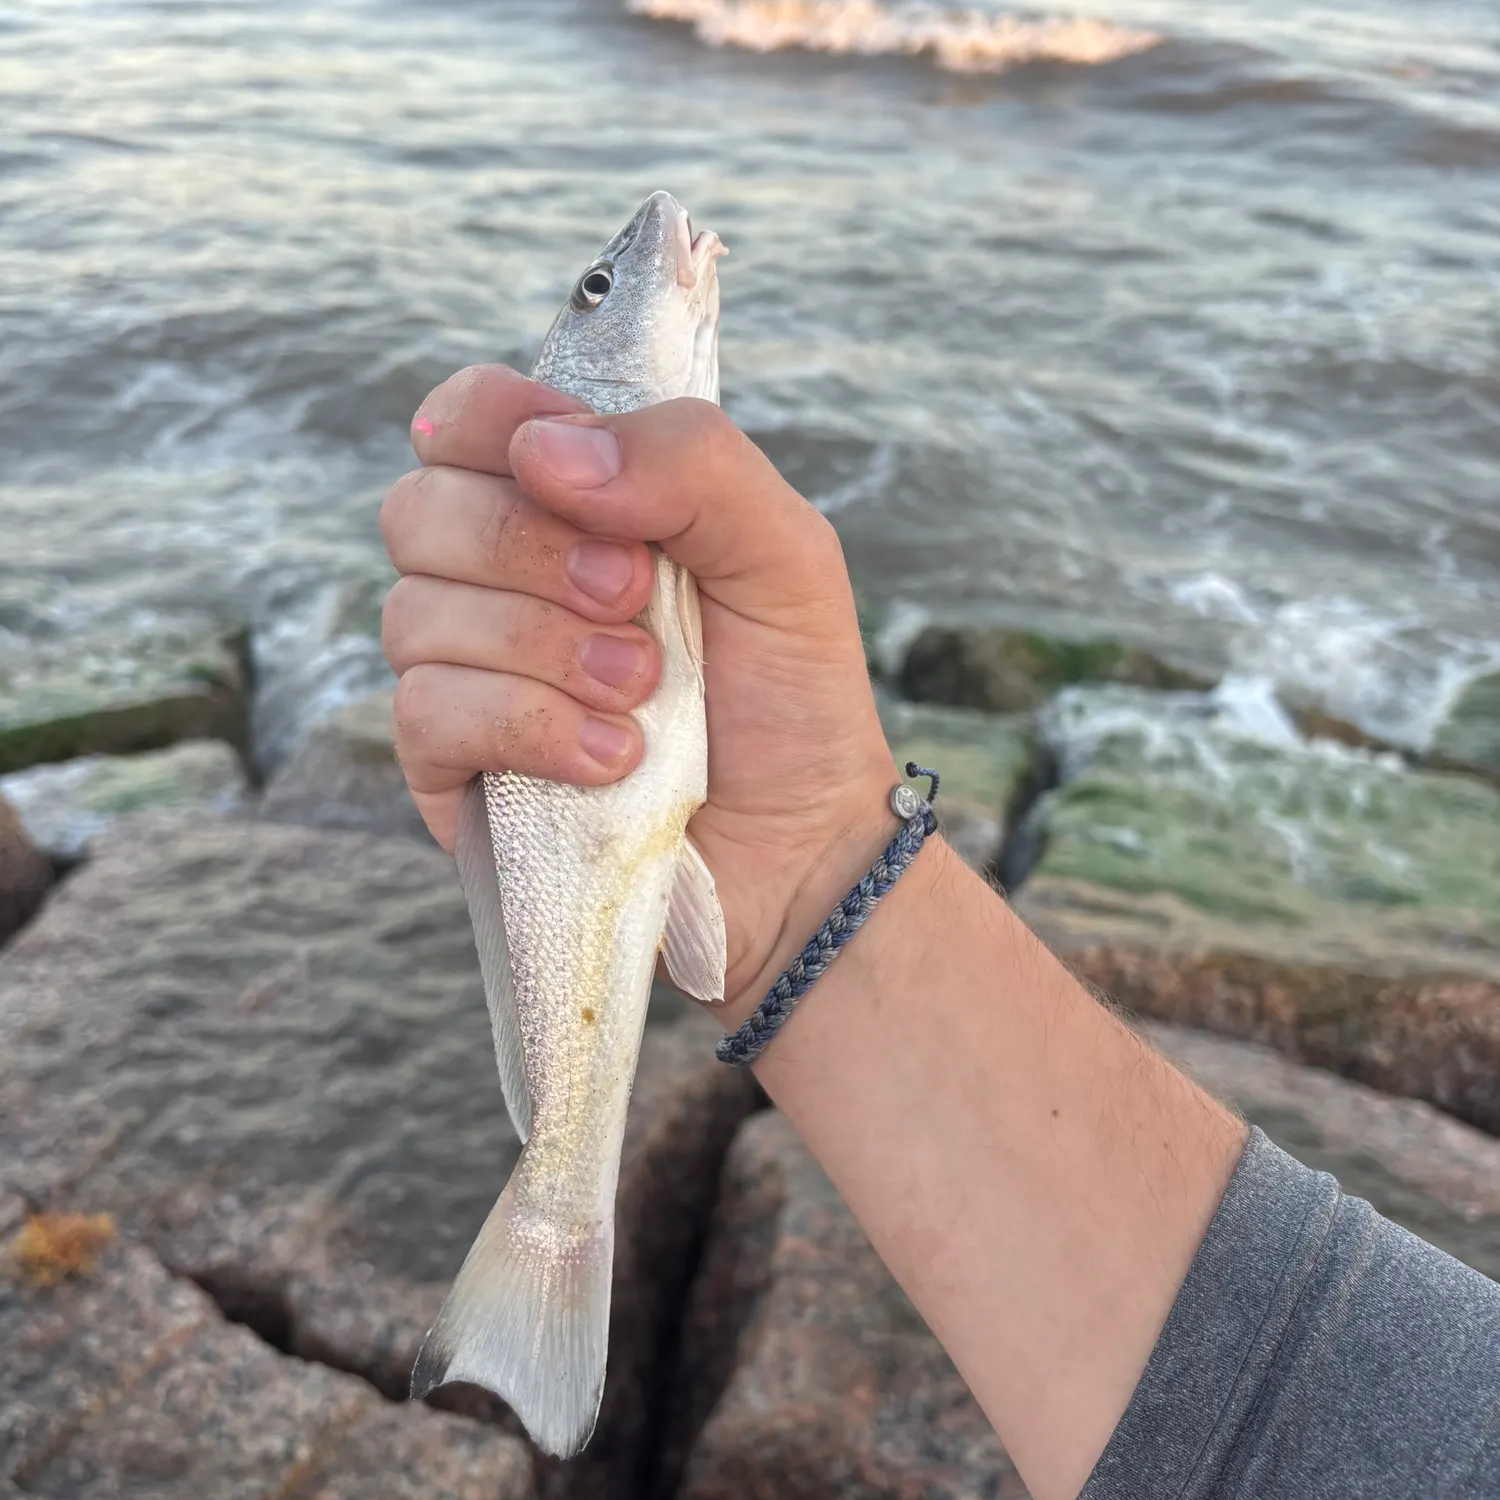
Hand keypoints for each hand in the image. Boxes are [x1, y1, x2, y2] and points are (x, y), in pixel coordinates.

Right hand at [380, 365, 898, 1017]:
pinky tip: (612, 759)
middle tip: (636, 598)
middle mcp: (500, 579)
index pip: (466, 418)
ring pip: (413, 613)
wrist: (799, 847)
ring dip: (545, 648)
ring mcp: (468, 673)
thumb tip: (541, 449)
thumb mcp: (784, 553)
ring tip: (643, 692)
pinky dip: (528, 726)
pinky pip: (425, 713)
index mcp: (571, 504)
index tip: (585, 481)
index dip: (500, 425)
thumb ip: (692, 462)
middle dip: (534, 549)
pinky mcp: (450, 768)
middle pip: (419, 508)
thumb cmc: (789, 694)